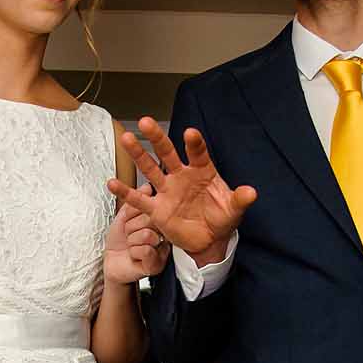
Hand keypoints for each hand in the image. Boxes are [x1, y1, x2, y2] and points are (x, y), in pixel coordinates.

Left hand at [103, 199, 171, 284]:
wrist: (111, 264)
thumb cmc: (118, 242)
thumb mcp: (123, 217)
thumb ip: (134, 202)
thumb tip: (147, 187)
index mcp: (157, 222)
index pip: (151, 206)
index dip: (133, 213)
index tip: (128, 219)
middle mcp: (163, 235)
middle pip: (150, 219)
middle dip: (131, 227)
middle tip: (129, 235)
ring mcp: (162, 250)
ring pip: (147, 235)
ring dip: (132, 241)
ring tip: (132, 246)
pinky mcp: (157, 264)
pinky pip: (146, 250)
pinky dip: (134, 253)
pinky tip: (134, 256)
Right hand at [108, 117, 255, 264]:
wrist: (209, 240)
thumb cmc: (221, 218)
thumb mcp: (233, 210)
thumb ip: (240, 200)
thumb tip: (251, 192)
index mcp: (202, 172)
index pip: (198, 154)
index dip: (194, 144)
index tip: (190, 133)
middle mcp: (182, 176)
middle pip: (167, 153)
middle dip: (157, 138)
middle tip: (147, 122)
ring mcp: (167, 191)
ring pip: (150, 169)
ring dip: (138, 155)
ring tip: (127, 139)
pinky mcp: (157, 209)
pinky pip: (139, 200)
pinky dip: (126, 193)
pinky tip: (112, 183)